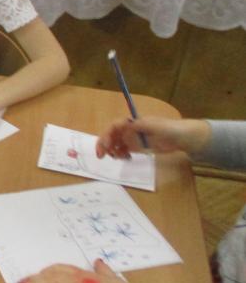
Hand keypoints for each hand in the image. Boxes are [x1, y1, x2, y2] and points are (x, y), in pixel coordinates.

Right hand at [96, 117, 210, 158]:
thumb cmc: (170, 129)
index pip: (114, 126)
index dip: (107, 135)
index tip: (106, 146)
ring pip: (115, 143)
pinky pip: (123, 150)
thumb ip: (142, 125)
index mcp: (133, 122)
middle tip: (101, 156)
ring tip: (116, 158)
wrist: (182, 138)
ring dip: (111, 150)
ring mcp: (132, 138)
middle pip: (111, 135)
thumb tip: (128, 124)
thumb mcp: (157, 126)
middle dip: (104, 144)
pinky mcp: (136, 146)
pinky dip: (120, 154)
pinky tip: (125, 159)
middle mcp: (129, 129)